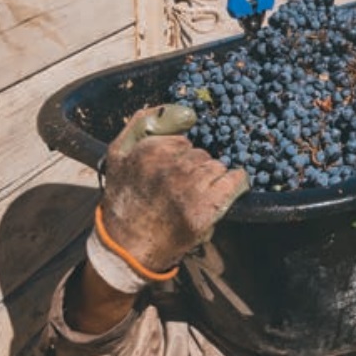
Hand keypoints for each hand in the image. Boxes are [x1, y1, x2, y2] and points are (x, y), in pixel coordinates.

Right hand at [100, 105, 248, 272]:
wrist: (128, 246)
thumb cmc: (124, 200)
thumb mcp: (118, 155)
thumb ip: (139, 125)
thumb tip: (171, 109)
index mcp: (151, 151)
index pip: (183, 142)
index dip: (180, 157)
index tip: (172, 172)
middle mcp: (172, 167)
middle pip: (201, 155)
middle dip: (195, 168)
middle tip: (181, 189)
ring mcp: (191, 188)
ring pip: (217, 167)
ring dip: (212, 179)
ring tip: (194, 196)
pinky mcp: (207, 208)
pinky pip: (236, 181)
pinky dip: (237, 182)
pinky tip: (231, 188)